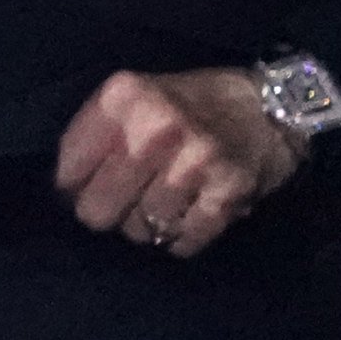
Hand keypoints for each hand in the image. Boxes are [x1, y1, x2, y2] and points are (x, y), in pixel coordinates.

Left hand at [56, 69, 304, 257]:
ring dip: (148, 224)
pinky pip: (180, 242)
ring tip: (167, 200)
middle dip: (109, 212)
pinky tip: (190, 212)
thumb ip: (98, 135)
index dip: (75, 188)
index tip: (90, 187)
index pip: (68, 173)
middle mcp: (155, 130)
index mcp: (124, 99)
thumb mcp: (137, 97)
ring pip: (137, 231)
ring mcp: (192, 164)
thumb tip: (65, 192)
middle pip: (96, 211)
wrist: (275, 106)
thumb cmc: (193, 104)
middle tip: (129, 200)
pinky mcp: (226, 195)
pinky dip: (181, 237)